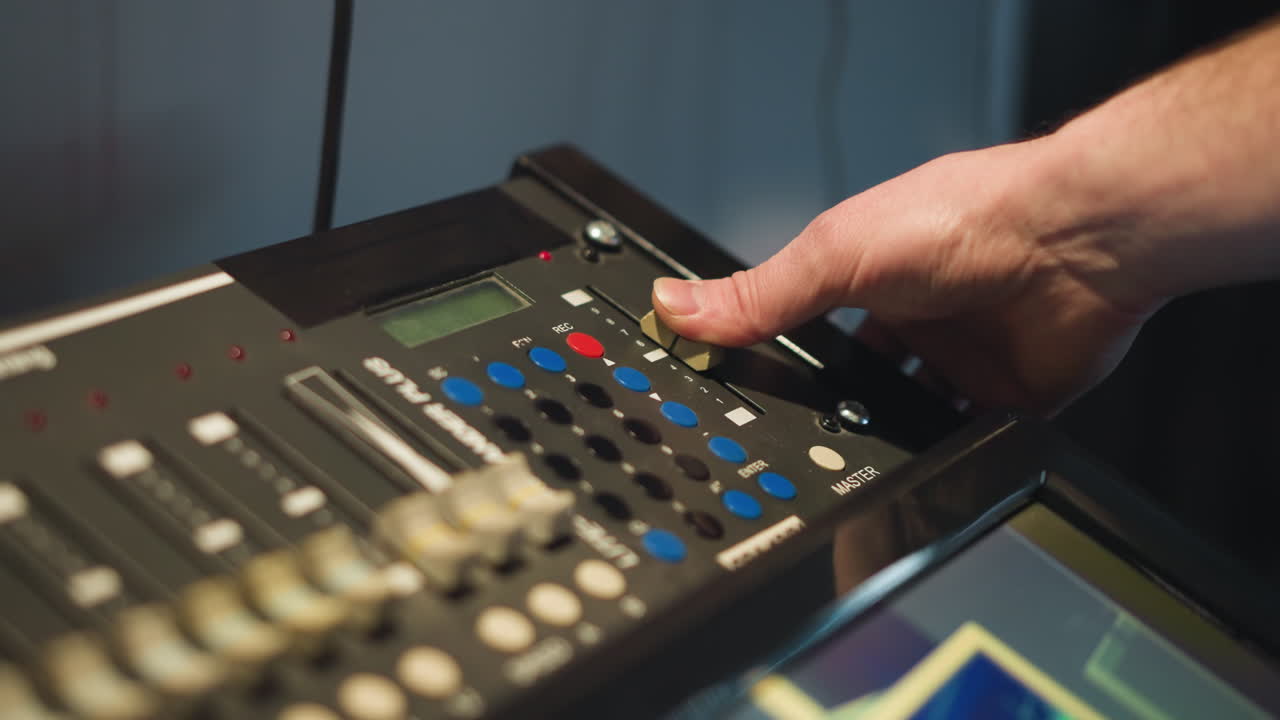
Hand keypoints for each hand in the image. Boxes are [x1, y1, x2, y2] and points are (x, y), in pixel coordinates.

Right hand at [651, 139, 1159, 415]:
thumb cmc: (968, 218)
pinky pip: (969, 439)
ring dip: (890, 435)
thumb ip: (759, 294)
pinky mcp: (1007, 396)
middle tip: (804, 436)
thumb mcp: (836, 255)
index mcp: (870, 276)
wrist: (1075, 240)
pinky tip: (924, 467)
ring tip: (858, 456)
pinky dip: (947, 456)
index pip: (809, 328)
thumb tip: (675, 304)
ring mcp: (962, 359)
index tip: (744, 394)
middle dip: (835, 407)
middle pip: (859, 380)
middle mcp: (916, 318)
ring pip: (911, 417)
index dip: (779, 361)